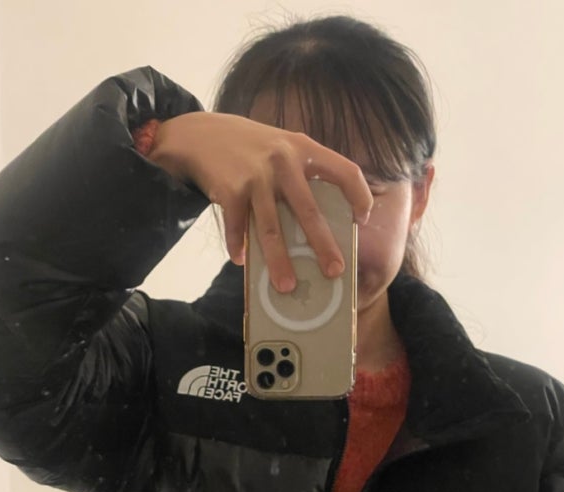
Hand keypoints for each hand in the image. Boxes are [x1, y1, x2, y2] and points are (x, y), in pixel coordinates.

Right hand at [146, 111, 372, 291]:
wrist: (201, 133)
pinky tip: (241, 260)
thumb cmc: (251, 149)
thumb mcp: (283, 148)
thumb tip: (319, 228)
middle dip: (322, 245)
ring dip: (279, 261)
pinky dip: (238, 246)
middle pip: (308, 210)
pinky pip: (238, 226)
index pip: (345, 170)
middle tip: (334, 271)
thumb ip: (303, 175)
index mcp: (304, 149)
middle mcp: (283, 160)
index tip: (362, 221)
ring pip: (272, 228)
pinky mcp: (230, 188)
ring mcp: (255, 175)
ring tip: (286, 286)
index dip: (359, 196)